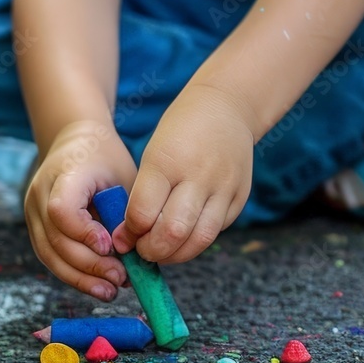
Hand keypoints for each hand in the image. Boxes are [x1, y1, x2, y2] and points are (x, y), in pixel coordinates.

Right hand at [25, 120, 136, 299]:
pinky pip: (50, 256)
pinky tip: (96, 284)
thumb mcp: (123, 177)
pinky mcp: (36, 226)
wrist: (77, 142)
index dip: (84, 233)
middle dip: (89, 266)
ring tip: (109, 291)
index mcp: (65, 173)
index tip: (109, 246)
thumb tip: (133, 257)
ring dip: (80, 278)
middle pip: (56, 239)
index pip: (62, 210)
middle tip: (120, 279)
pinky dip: (73, 273)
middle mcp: (40, 192)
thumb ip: (125, 213)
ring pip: (49, 254)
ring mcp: (33, 210)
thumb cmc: (107, 160)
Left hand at [113, 83, 254, 263]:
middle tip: (143, 252)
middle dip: (152, 250)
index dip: (130, 234)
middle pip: (173, 232)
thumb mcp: (153, 154)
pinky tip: (184, 238)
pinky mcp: (239, 197)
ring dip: (176, 255)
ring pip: (200, 239)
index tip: (124, 239)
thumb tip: (130, 238)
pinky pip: (215, 231)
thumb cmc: (179, 133)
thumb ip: (144, 195)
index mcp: (167, 161)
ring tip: (163, 252)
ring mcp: (224, 188)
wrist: (227, 107)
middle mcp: (198, 176)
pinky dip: (196, 241)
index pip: (143, 213)